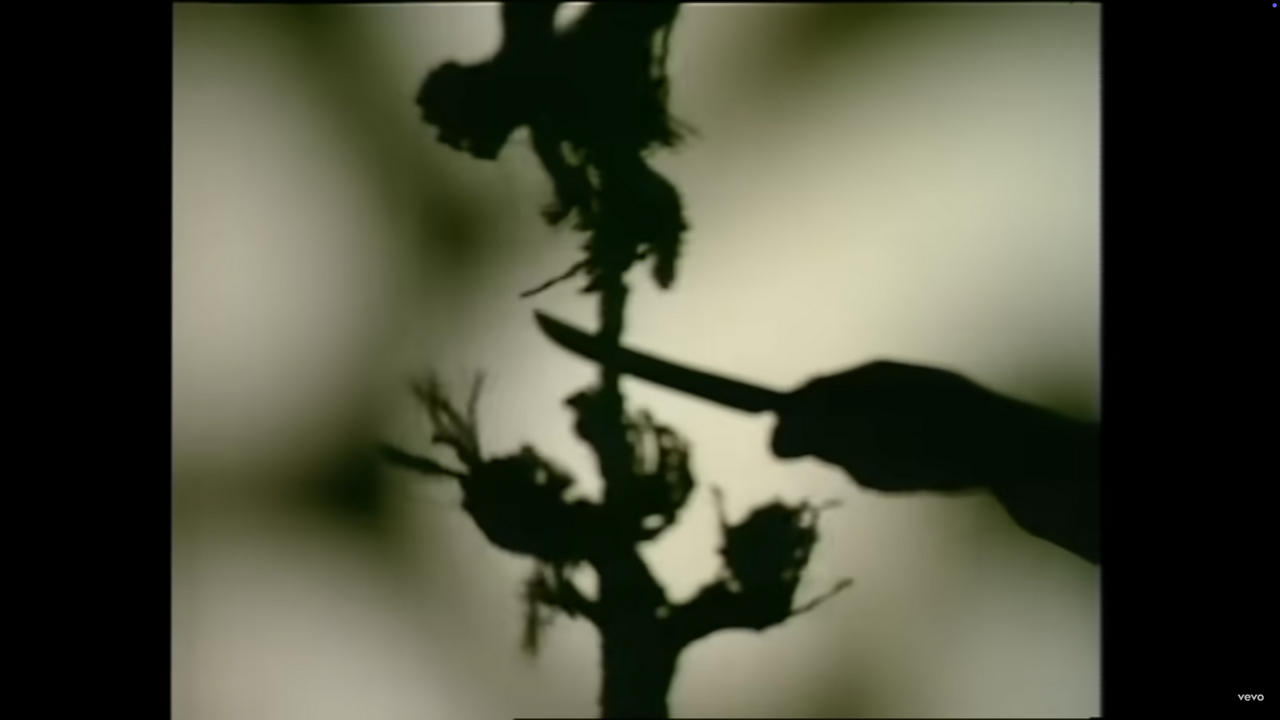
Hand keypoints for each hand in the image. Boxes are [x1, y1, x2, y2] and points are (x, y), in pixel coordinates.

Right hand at [770, 361, 1029, 493]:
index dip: (793, 419)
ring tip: (892, 473)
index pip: (814, 391)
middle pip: (836, 416)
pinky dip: (894, 468)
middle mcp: (890, 386)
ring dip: (866, 460)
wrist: (1008, 453)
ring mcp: (915, 407)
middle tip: (857, 464)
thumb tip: (778, 436)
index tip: (781, 449)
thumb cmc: (928, 441)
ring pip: (865, 440)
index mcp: (871, 376)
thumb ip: (818, 434)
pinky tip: (914, 475)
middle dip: (836, 446)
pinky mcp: (936, 434)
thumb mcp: (861, 437)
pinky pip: (894, 453)